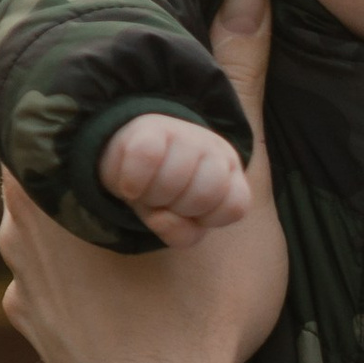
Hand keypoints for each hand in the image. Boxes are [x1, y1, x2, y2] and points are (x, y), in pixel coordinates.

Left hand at [0, 0, 284, 362]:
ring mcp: (18, 275)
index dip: (101, 91)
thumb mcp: (236, 185)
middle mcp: (16, 214)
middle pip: (57, 157)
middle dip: (100, 155)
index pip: (62, 99)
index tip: (139, 90)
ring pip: (50, 219)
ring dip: (89, 216)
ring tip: (146, 223)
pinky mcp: (31, 325)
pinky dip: (81, 277)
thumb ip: (238, 84)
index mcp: (50, 165)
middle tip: (157, 155)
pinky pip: (50, 281)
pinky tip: (123, 285)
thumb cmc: (202, 302)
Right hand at [97, 110, 253, 248]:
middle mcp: (213, 151)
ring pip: (173, 180)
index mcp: (230, 175)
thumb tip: (162, 219)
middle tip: (164, 201)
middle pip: (204, 196)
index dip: (206, 220)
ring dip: (152, 197)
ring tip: (147, 191)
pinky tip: (130, 186)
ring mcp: (185, 135)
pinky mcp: (152, 127)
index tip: (188, 213)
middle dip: (177, 209)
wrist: (129, 154)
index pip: (234, 207)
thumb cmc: (163, 193)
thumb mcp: (177, 222)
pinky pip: (146, 157)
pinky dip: (132, 181)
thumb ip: (181, 234)